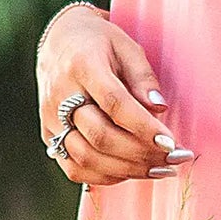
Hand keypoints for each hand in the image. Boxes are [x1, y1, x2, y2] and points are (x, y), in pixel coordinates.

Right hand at [37, 6, 193, 186]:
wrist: (60, 42)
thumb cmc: (100, 43)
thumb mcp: (127, 47)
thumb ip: (143, 77)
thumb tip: (159, 107)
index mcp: (83, 66)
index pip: (114, 103)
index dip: (143, 127)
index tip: (170, 143)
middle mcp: (60, 95)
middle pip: (100, 136)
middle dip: (140, 154)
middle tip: (172, 160)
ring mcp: (50, 119)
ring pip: (86, 158)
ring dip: (126, 170)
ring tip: (158, 170)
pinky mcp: (48, 135)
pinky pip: (74, 168)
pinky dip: (104, 177)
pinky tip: (130, 172)